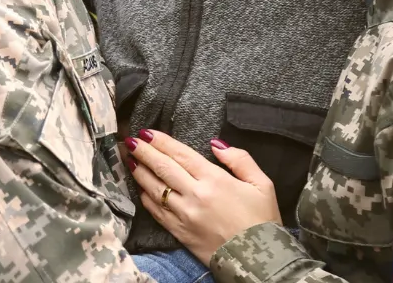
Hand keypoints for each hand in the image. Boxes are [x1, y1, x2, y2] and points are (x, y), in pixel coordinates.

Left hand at [126, 130, 280, 264]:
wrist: (257, 261)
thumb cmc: (262, 221)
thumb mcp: (262, 184)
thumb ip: (240, 159)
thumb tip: (216, 144)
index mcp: (214, 179)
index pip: (181, 154)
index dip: (161, 142)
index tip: (147, 132)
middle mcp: (195, 195)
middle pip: (163, 168)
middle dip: (144, 152)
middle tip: (131, 141)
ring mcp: (184, 215)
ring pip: (155, 189)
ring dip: (140, 173)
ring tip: (130, 160)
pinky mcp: (179, 233)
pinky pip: (157, 212)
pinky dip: (146, 198)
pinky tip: (141, 189)